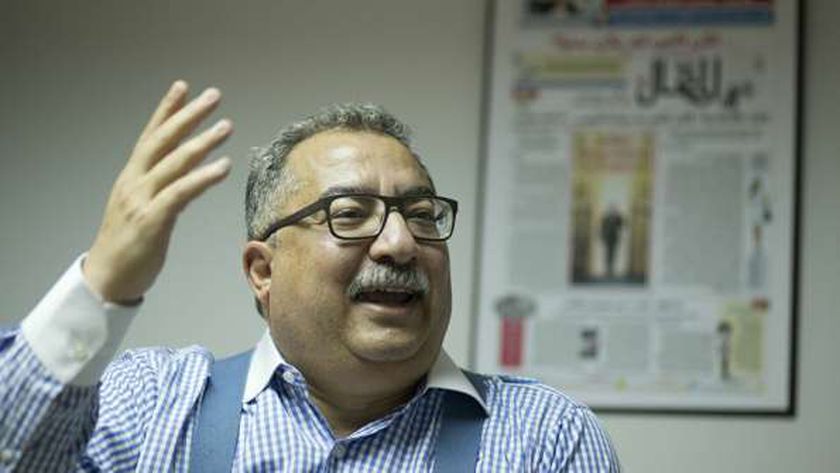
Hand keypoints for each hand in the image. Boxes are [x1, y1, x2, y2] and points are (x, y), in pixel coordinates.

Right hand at [84, 81, 232, 302]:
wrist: (106, 280)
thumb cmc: (127, 246)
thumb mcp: (141, 209)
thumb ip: (160, 189)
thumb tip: (185, 177)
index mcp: (131, 178)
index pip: (150, 136)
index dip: (166, 110)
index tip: (183, 86)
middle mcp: (134, 183)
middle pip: (163, 141)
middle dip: (189, 115)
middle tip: (213, 95)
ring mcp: (141, 201)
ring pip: (174, 163)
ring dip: (203, 142)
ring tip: (226, 126)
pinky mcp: (152, 221)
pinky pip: (180, 193)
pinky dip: (203, 177)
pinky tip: (224, 166)